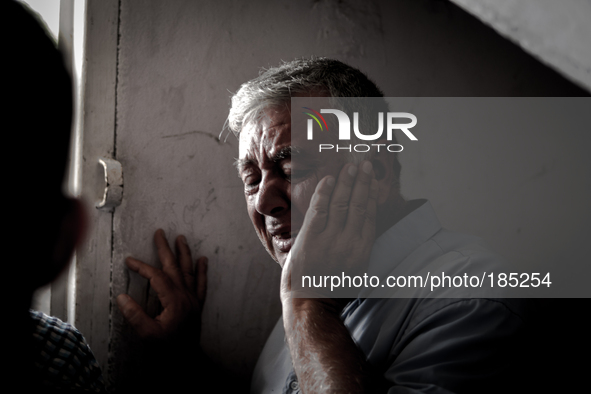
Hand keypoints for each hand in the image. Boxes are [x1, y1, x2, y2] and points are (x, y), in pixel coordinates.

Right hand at [116, 229, 206, 342]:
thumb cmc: (166, 349)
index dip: (142, 267)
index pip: (157, 277)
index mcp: (173, 301)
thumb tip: (122, 297)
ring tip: (181, 238)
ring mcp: (193, 300)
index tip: (129, 261)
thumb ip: (135, 315)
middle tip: (160, 232)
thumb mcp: (147, 334)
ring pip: (188, 271)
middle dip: (165, 249)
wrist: (186, 361)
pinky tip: (203, 260)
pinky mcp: (197, 305)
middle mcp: (185, 296)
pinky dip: (202, 271)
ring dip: (184, 253)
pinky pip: (201, 284)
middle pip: (174, 267)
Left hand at [280, 161, 377, 392]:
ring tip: (350, 167)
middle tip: (364, 164)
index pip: (369, 215)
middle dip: (362, 182)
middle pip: (358, 204)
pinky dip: (325, 192)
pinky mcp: (311, 238)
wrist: (309, 305)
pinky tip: (329, 179)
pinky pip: (320, 209)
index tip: (372, 179)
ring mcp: (330, 240)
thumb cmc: (331, 289)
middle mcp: (349, 243)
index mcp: (362, 251)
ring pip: (341, 203)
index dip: (371, 194)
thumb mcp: (355, 270)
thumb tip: (362, 225)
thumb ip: (358, 247)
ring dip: (346, 182)